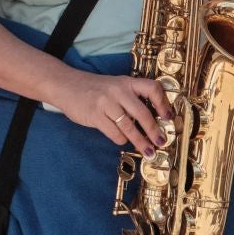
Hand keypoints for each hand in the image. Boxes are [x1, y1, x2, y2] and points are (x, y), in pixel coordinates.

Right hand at [53, 68, 172, 154]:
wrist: (65, 85)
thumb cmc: (93, 89)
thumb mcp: (114, 86)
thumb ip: (130, 98)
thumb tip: (150, 122)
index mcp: (126, 82)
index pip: (152, 88)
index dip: (163, 103)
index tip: (168, 117)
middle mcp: (118, 91)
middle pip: (143, 113)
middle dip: (154, 131)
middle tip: (161, 142)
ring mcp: (106, 103)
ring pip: (130, 127)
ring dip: (141, 142)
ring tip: (149, 152)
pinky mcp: (95, 115)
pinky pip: (115, 133)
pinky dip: (120, 139)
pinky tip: (121, 138)